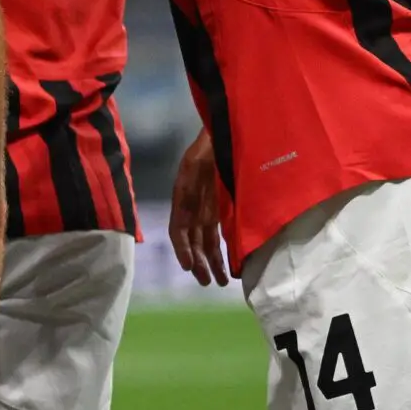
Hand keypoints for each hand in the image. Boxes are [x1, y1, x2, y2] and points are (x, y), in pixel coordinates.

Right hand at [167, 128, 231, 286]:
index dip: (182, 248)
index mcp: (184, 192)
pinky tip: (232, 264)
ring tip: (221, 282)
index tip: (189, 266)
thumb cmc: (218, 139)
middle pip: (192, 239)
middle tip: (208, 282)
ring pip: (205, 239)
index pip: (178, 227)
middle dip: (198, 262)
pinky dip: (223, 249)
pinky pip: (219, 232)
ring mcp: (206, 205)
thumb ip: (202, 169)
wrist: (228, 127)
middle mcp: (193, 203)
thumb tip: (202, 191)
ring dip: (211, 261)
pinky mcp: (220, 206)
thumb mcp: (208, 152)